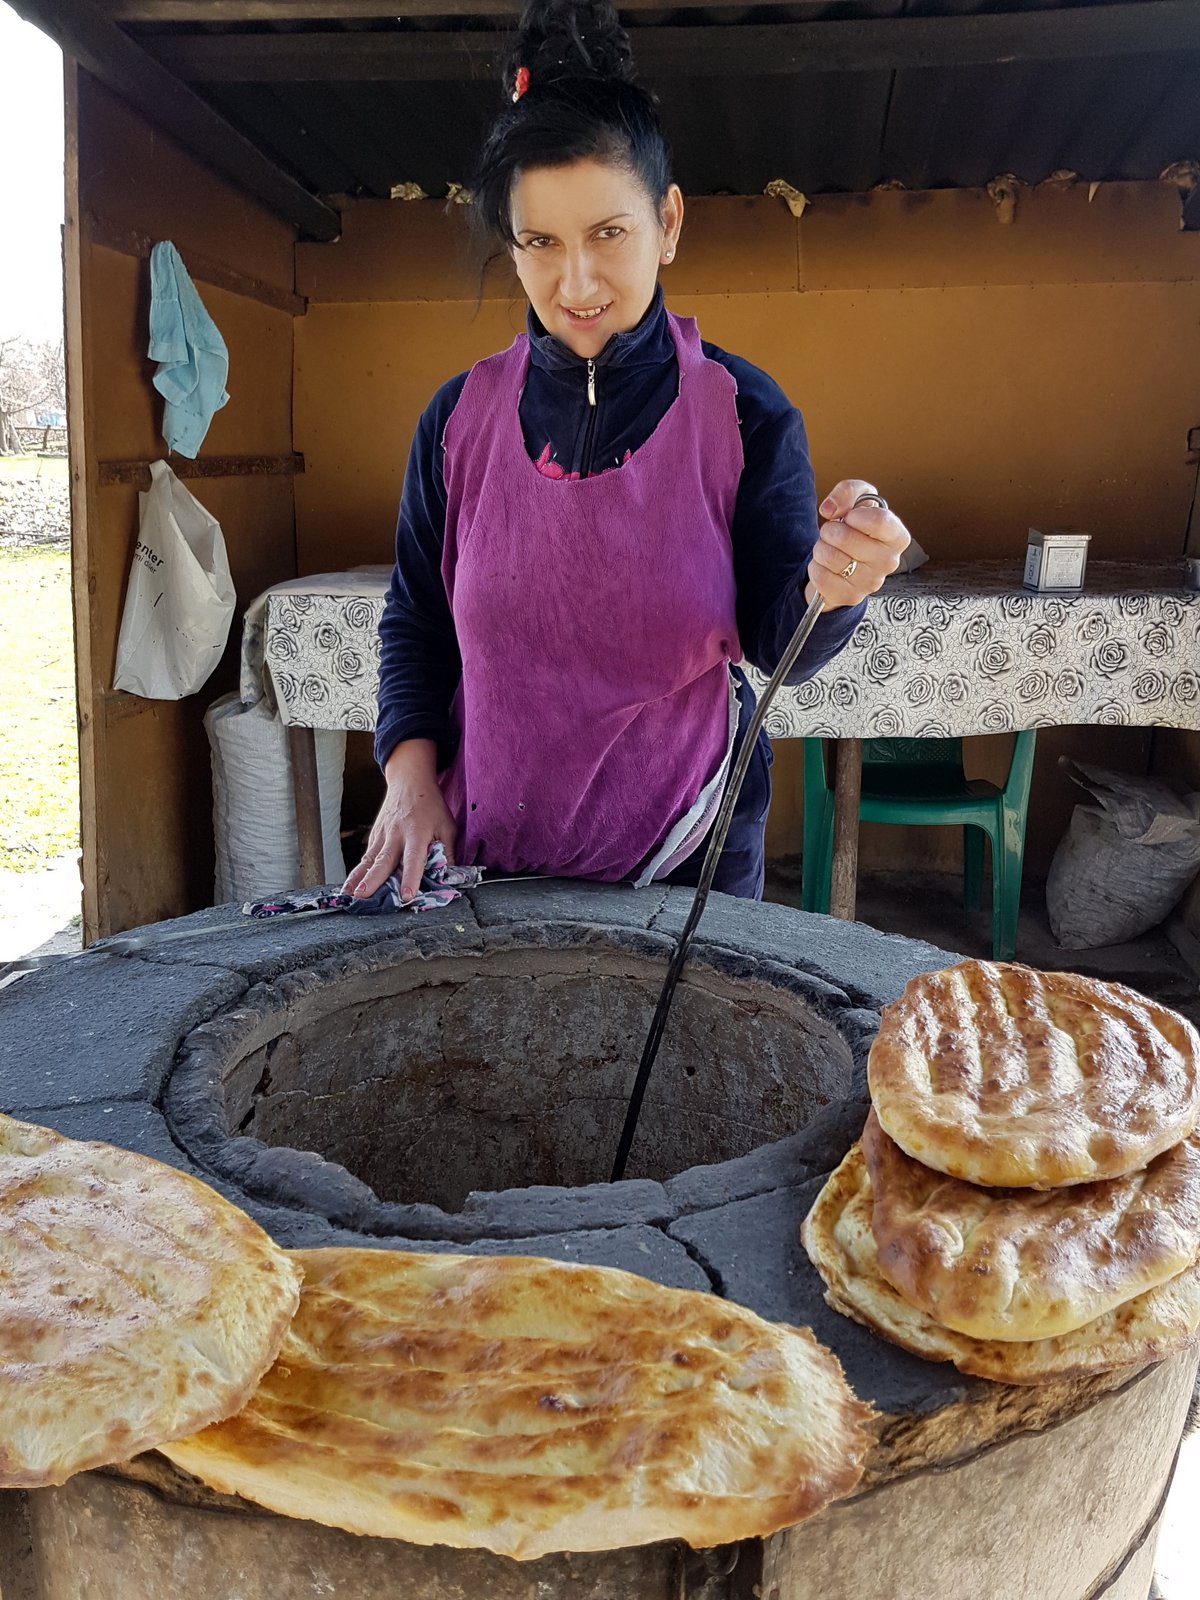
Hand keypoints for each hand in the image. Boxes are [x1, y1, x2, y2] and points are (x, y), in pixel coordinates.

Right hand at [342, 739, 457, 901]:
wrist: (409, 781)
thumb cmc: (431, 806)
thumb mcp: (447, 826)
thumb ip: (448, 852)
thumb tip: (449, 877)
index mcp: (417, 833)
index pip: (413, 859)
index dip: (409, 878)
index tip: (405, 895)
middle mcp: (396, 835)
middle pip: (383, 860)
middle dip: (372, 880)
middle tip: (362, 896)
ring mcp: (382, 834)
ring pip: (369, 859)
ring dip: (357, 877)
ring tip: (347, 894)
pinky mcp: (375, 835)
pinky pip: (367, 855)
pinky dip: (357, 870)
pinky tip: (350, 885)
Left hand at [805, 479, 911, 609]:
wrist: (848, 562)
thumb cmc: (857, 530)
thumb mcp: (858, 500)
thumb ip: (848, 491)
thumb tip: (830, 508)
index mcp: (897, 537)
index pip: (879, 521)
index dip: (855, 515)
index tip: (850, 517)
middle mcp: (889, 562)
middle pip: (845, 537)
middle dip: (830, 530)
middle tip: (835, 533)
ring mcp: (871, 582)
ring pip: (830, 556)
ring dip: (821, 548)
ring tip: (831, 548)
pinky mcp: (851, 596)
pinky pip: (820, 576)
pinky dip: (816, 566)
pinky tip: (827, 566)